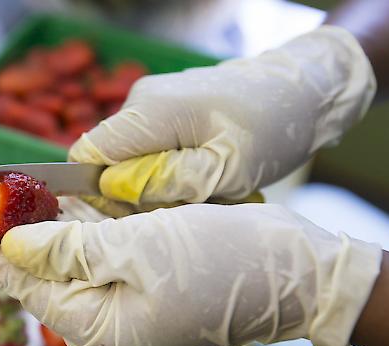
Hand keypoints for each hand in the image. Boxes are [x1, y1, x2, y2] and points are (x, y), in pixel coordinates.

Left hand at [0, 191, 380, 345]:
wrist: (292, 272)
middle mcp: (100, 312)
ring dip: (20, 226)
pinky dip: (61, 224)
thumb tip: (13, 245)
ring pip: (56, 254)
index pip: (17, 277)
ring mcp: (119, 292)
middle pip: (29, 268)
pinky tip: (36, 207)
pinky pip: (88, 246)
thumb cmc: (224, 265)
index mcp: (95, 320)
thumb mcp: (140, 253)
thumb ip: (71, 249)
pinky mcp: (138, 271)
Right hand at [70, 26, 375, 204]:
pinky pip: (150, 151)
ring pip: (130, 161)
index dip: (99, 192)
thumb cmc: (273, 126)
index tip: (138, 212)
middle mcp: (141, 102)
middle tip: (184, 207)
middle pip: (107, 163)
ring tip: (204, 191)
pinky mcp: (167, 111)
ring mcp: (153, 104)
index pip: (87, 155)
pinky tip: (204, 177)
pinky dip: (171, 172)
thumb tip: (114, 190)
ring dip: (158, 186)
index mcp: (150, 112)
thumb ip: (168, 181)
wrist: (301, 89)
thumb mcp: (228, 169)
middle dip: (136, 194)